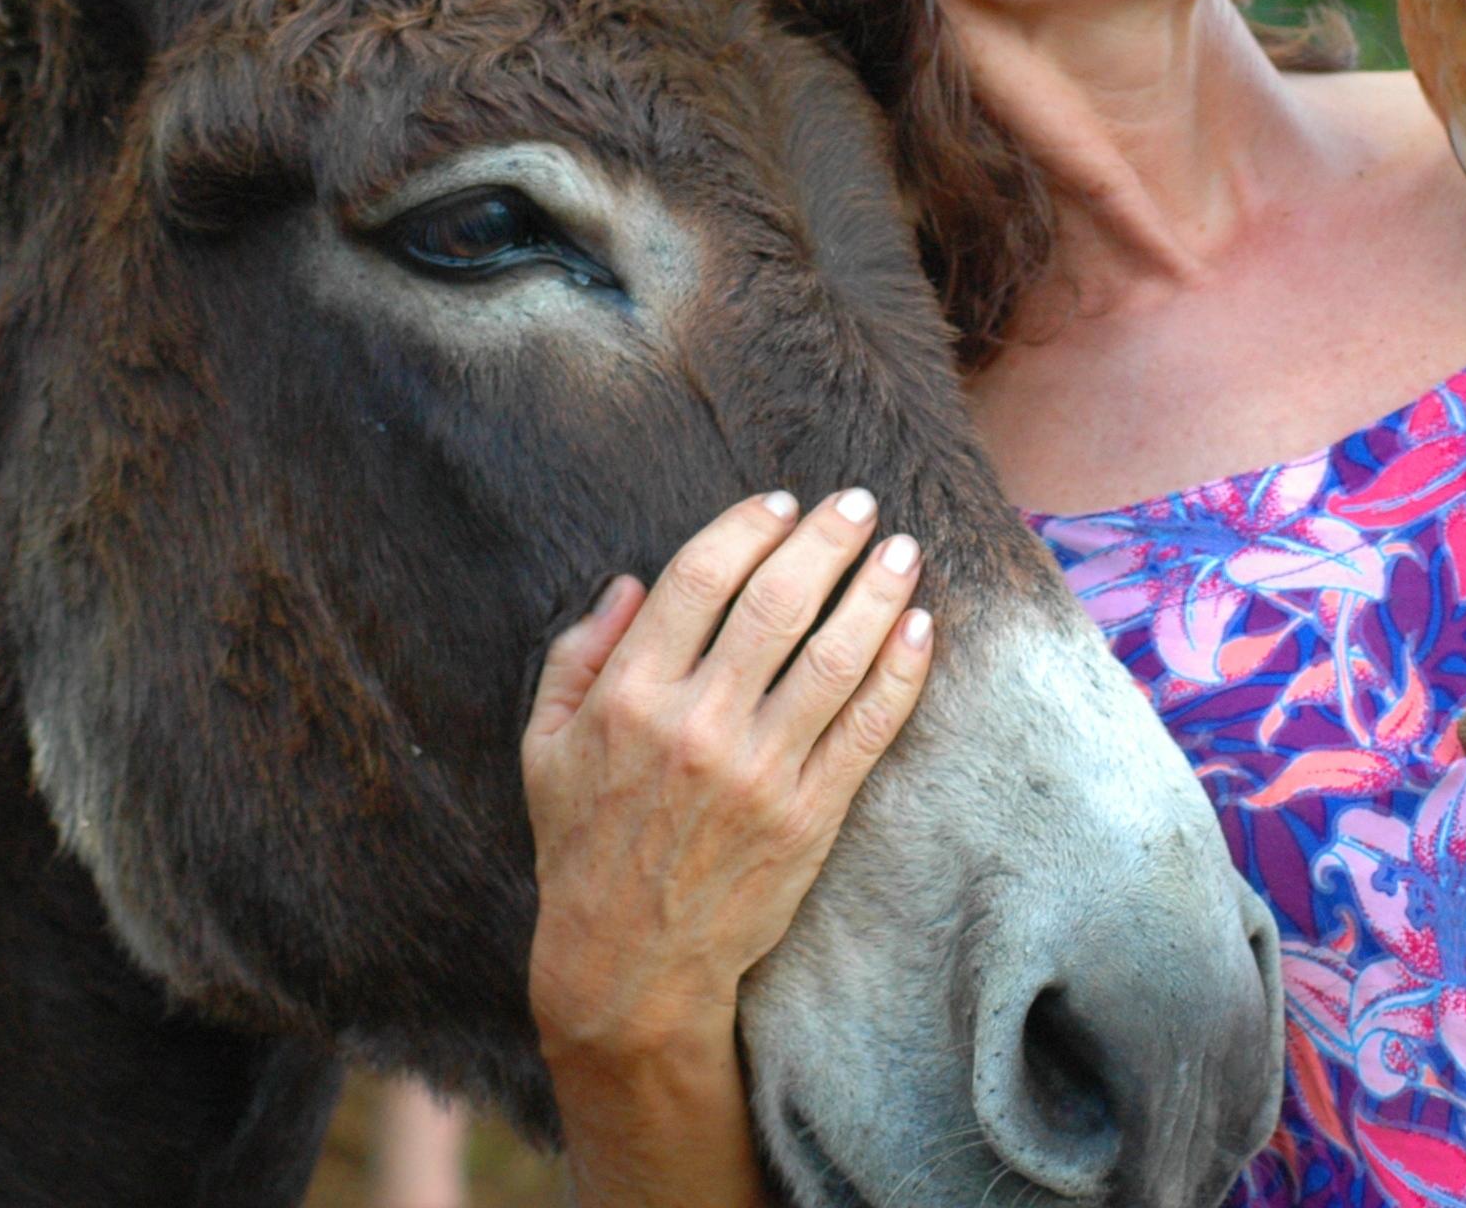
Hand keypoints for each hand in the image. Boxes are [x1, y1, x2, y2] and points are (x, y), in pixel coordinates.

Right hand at [522, 489, 931, 1065]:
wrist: (630, 962)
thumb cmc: (584, 845)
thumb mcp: (545, 746)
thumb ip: (579, 655)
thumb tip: (632, 582)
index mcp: (629, 696)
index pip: (700, 578)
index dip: (748, 527)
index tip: (782, 504)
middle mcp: (695, 725)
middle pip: (778, 602)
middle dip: (827, 541)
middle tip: (858, 504)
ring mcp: (757, 772)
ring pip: (834, 657)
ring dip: (877, 592)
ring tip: (903, 550)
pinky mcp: (807, 815)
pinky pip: (866, 728)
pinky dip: (901, 672)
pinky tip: (920, 628)